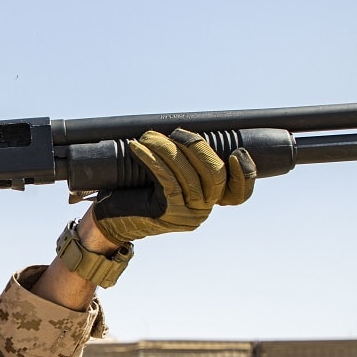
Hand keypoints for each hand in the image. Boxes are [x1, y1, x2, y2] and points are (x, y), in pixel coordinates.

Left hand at [92, 128, 254, 244]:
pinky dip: (152, 158)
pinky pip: (165, 178)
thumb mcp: (167, 179)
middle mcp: (202, 210)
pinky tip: (138, 146)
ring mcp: (186, 214)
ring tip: (148, 136)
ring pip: (187, 174)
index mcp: (209, 202)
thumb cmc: (137, 194)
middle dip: (196, 146)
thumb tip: (188, 133)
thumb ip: (184, 164)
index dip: (245, 174)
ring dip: (167, 148)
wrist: (111, 223)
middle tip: (176, 132)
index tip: (238, 152)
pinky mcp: (166, 212)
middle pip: (215, 174)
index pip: (238, 195)